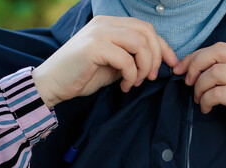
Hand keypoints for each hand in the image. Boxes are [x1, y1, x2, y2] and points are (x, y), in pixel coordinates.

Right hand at [33, 16, 178, 107]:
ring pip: (140, 44)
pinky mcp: (94, 47)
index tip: (172, 64)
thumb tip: (158, 61)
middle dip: (156, 57)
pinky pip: (126, 60)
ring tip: (136, 82)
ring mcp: (99, 33)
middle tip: (151, 77)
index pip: (146, 29)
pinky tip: (124, 86)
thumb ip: (132, 57)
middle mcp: (105, 23)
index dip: (163, 47)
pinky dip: (131, 76)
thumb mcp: (114, 63)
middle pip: (147, 32)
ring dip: (144, 67)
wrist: (53, 83)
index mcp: (111, 24)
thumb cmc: (84, 74)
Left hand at [173, 42, 225, 167]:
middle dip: (195, 66)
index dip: (196, 56)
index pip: (220, 48)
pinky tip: (206, 109)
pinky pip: (219, 93)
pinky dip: (207, 100)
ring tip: (199, 100)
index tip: (182, 69)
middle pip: (217, 53)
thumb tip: (195, 69)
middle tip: (188, 82)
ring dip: (200, 87)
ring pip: (216, 72)